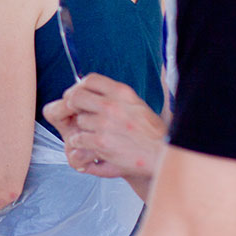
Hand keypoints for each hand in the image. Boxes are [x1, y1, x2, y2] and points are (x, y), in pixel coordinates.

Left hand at [42, 73, 166, 179]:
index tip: (78, 95)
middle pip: (76, 97)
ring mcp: (105, 123)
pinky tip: (90, 146)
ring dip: (81, 129)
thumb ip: (116, 98)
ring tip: (92, 135)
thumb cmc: (151, 133)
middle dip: (73, 106)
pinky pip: (78, 138)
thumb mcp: (136, 105)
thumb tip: (92, 92)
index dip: (79, 87)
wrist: (163, 156)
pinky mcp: (101, 142)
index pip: (91, 79)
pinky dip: (80, 143)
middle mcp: (113, 105)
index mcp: (122, 93)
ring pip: (78, 120)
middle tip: (76, 114)